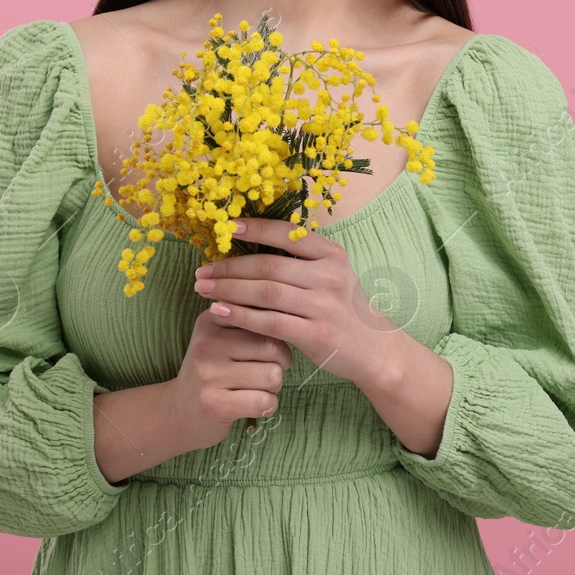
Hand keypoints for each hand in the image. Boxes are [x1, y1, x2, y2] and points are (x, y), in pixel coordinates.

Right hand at [164, 307, 293, 451]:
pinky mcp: (214, 404)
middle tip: (266, 371)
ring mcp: (208, 375)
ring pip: (272, 375)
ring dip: (274, 387)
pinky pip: (264, 401)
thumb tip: (288, 301)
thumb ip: (251, 318)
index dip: (279, 333)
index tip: (270, 346)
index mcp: (212, 319)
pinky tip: (254, 405)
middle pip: (273, 346)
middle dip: (281, 363)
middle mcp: (207, 344)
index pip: (263, 315)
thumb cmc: (215, 370)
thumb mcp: (223, 336)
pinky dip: (268, 406)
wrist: (179, 411)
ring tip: (256, 388)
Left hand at [193, 217, 404, 391]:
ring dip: (229, 290)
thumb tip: (251, 247)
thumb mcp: (332, 276)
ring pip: (266, 293)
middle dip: (230, 267)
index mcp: (332, 255)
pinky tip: (220, 312)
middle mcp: (330, 276)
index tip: (227, 227)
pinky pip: (269, 322)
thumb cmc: (342, 309)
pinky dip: (240, 316)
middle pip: (269, 266)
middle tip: (202, 270)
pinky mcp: (315, 334)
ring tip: (203, 289)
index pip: (288, 234)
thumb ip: (301, 261)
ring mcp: (324, 306)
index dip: (256, 228)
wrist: (373, 348)